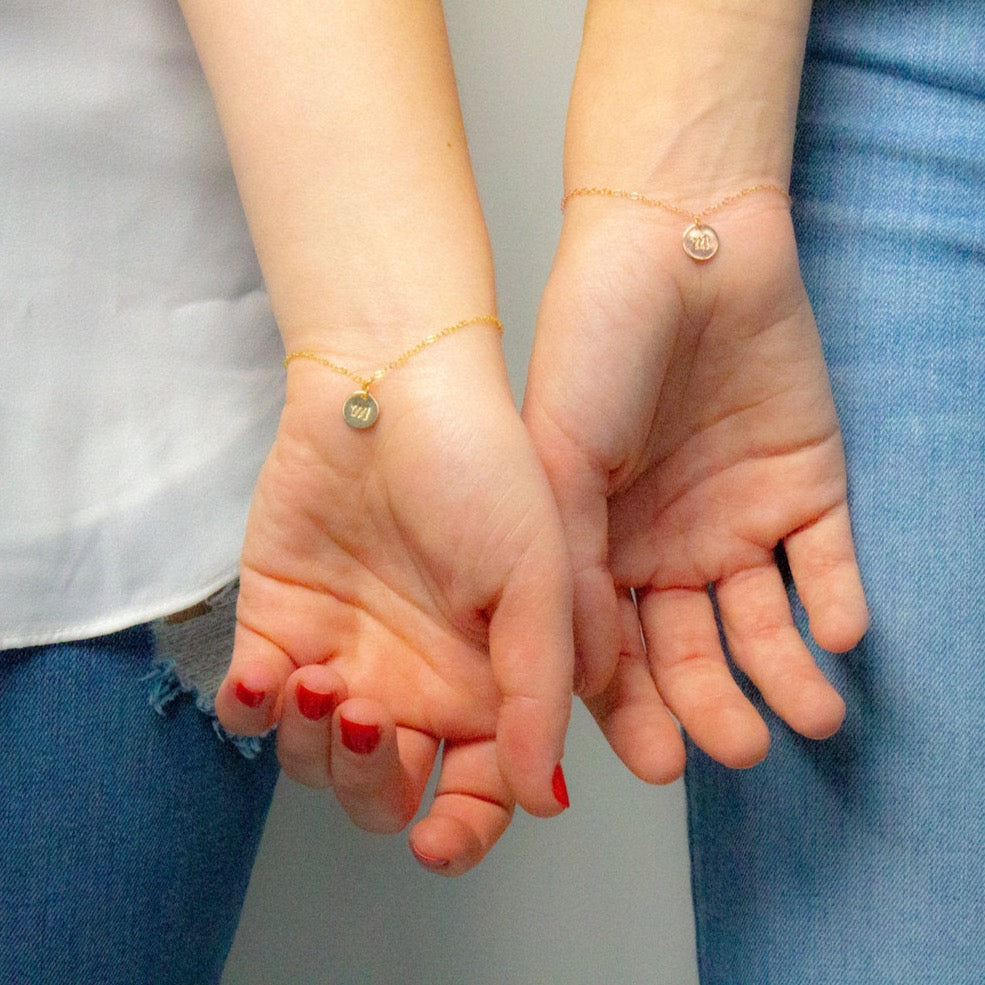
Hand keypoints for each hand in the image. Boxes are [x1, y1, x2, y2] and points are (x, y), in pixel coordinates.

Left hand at [215, 331, 572, 874]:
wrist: (392, 389)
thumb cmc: (481, 469)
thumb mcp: (539, 578)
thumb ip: (540, 691)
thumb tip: (541, 795)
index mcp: (486, 680)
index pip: (477, 792)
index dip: (460, 833)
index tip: (437, 841)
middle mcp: (417, 679)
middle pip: (387, 791)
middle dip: (374, 782)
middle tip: (373, 720)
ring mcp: (346, 655)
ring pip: (316, 760)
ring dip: (314, 745)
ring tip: (322, 682)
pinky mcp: (279, 624)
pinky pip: (251, 705)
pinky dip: (251, 710)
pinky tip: (268, 677)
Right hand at [523, 199, 867, 779]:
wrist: (676, 242)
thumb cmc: (594, 344)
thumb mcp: (556, 463)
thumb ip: (567, 570)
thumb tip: (581, 673)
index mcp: (596, 547)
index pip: (613, 653)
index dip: (633, 712)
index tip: (660, 763)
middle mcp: (664, 545)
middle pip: (690, 651)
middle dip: (713, 706)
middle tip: (736, 748)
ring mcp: (736, 517)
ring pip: (763, 622)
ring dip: (786, 674)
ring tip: (812, 716)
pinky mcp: (804, 483)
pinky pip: (827, 561)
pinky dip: (837, 602)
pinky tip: (837, 635)